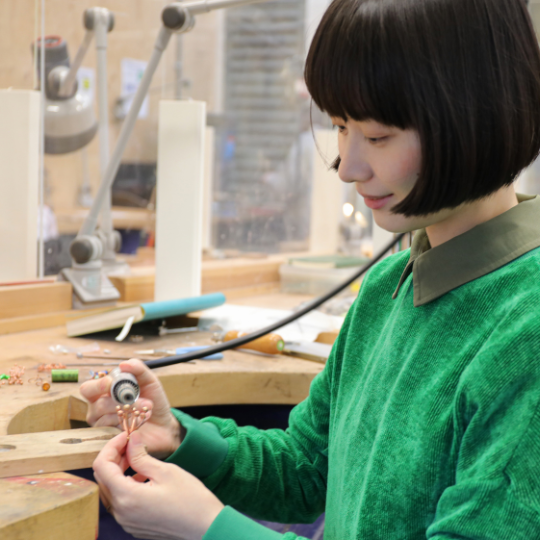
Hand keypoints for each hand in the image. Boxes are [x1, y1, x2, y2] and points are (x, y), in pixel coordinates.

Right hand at [80, 359, 180, 458]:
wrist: (164, 424)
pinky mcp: (110, 440)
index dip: (99, 386)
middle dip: (120, 402)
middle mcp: (98, 409)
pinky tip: (140, 422)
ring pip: (106, 419)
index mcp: (103, 393)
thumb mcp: (149, 381)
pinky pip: (113, 432)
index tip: (113, 384)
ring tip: (146, 410)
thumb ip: (138, 369)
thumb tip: (123, 364)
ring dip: (130, 413)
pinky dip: (129, 425)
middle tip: (138, 399)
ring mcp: (103, 426)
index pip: (88, 388)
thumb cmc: (153, 401)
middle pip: (97, 405)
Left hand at [93, 431, 223, 539]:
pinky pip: (120, 502)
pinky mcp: (133, 526)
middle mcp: (120, 513)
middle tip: (132, 444)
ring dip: (118, 471)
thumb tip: (131, 439)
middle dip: (114, 457)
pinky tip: (142, 477)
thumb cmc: (190, 499)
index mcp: (126, 497)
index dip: (111, 446)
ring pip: (110, 490)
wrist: (205, 527)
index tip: (126, 436)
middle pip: (103, 478)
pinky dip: (125, 485)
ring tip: (137, 457)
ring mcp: (126, 522)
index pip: (102, 466)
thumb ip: (141, 456)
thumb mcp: (166, 471)